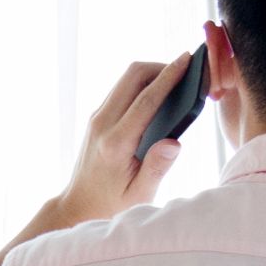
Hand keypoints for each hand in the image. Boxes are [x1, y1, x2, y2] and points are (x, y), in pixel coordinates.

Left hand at [47, 49, 195, 226]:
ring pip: (126, 78)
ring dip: (151, 73)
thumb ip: (157, 168)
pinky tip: (160, 95)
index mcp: (116, 142)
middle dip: (161, 66)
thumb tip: (175, 142)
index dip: (169, 76)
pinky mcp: (98, 117)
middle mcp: (102, 123)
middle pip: (132, 76)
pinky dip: (142, 84)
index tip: (187, 60)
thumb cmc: (111, 204)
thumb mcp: (139, 195)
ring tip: (177, 81)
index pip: (146, 100)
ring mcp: (97, 117)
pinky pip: (122, 89)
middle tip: (186, 70)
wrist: (78, 205)